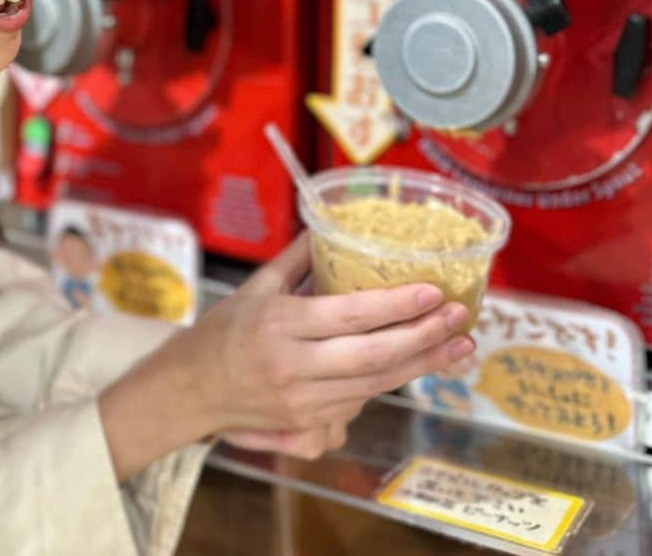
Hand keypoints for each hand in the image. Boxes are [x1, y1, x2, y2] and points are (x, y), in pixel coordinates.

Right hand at [98, 234, 472, 480]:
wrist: (190, 391)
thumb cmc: (222, 332)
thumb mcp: (255, 288)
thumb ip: (296, 259)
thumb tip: (332, 225)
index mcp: (279, 324)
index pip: (349, 315)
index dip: (395, 306)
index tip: (432, 292)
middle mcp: (293, 366)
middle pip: (372, 358)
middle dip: (424, 338)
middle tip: (460, 319)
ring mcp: (302, 403)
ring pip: (375, 386)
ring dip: (422, 366)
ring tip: (458, 346)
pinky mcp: (308, 426)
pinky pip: (360, 403)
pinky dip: (393, 383)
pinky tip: (422, 365)